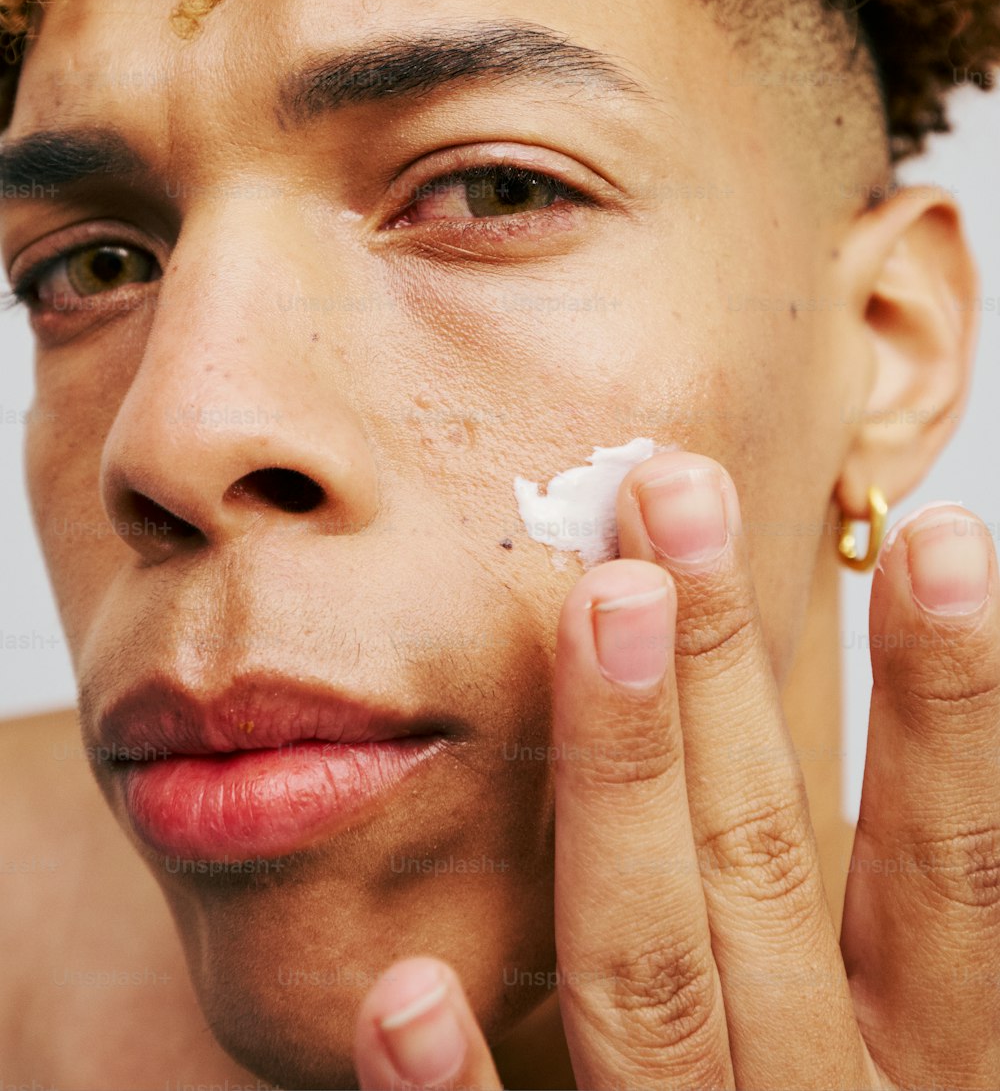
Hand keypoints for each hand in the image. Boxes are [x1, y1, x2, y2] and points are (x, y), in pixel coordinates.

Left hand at [352, 451, 998, 1089]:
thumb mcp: (925, 1071)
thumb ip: (914, 945)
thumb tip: (953, 757)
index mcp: (935, 1077)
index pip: (955, 871)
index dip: (958, 705)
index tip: (944, 535)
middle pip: (773, 869)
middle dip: (729, 670)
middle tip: (677, 488)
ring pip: (657, 979)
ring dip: (625, 781)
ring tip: (596, 600)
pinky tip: (399, 989)